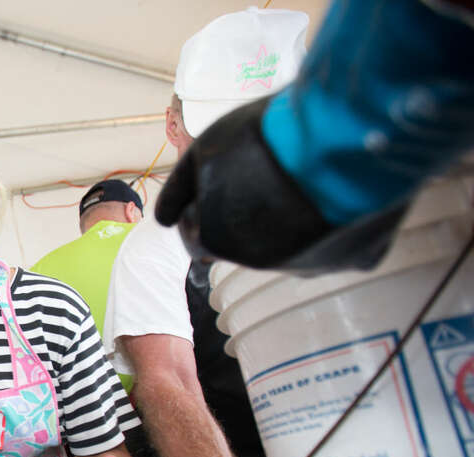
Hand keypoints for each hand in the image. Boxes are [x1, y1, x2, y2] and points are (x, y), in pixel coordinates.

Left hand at [155, 97, 405, 273]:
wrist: (346, 133)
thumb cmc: (267, 137)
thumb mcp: (204, 152)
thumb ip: (179, 189)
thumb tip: (164, 221)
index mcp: (216, 238)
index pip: (196, 237)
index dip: (204, 207)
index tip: (223, 182)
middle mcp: (259, 260)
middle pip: (243, 243)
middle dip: (245, 215)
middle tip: (264, 176)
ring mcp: (308, 262)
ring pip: (289, 246)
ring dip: (288, 219)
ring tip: (302, 175)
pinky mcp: (354, 258)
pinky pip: (338, 243)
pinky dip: (333, 224)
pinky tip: (338, 191)